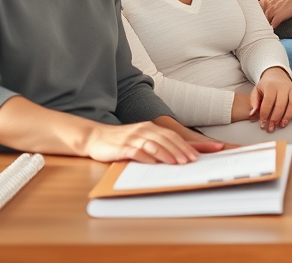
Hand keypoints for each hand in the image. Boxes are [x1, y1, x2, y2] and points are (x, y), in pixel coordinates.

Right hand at [84, 121, 204, 164]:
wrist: (95, 137)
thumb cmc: (121, 140)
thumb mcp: (140, 138)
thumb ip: (156, 144)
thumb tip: (175, 155)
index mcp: (150, 128)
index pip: (172, 135)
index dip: (185, 145)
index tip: (196, 155)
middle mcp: (143, 130)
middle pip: (166, 139)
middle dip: (180, 150)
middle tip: (191, 160)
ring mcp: (133, 137)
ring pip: (154, 145)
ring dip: (167, 154)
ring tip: (177, 163)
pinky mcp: (122, 147)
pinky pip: (136, 152)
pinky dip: (146, 157)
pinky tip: (154, 164)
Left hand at [250, 68, 291, 131]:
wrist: (276, 75)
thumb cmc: (266, 86)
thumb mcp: (256, 91)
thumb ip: (254, 102)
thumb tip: (252, 114)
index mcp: (271, 86)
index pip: (268, 102)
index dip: (265, 114)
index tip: (263, 124)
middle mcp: (283, 87)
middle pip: (281, 104)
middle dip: (276, 118)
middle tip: (272, 128)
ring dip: (288, 116)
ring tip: (282, 125)